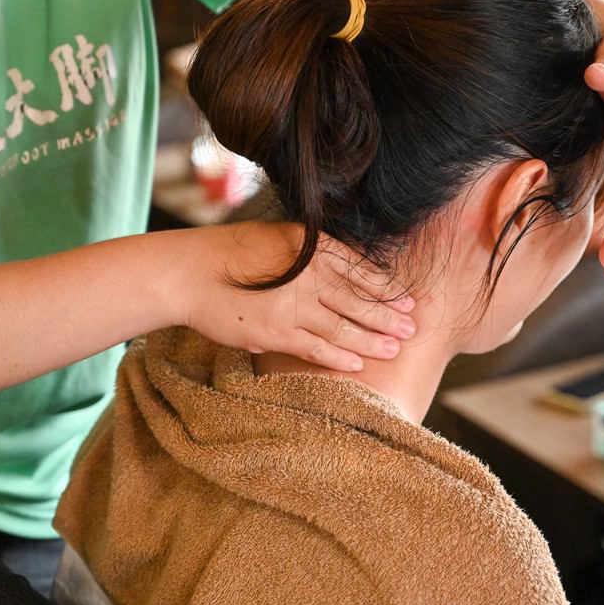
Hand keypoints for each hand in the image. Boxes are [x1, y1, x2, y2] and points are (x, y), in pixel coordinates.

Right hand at [175, 222, 415, 371]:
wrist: (190, 272)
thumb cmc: (232, 253)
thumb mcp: (278, 240)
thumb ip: (310, 253)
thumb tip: (341, 266)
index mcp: (312, 247)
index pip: (359, 270)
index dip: (386, 288)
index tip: (406, 300)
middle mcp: (309, 274)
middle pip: (359, 300)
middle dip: (388, 316)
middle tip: (412, 328)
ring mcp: (294, 305)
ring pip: (344, 327)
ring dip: (373, 340)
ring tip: (395, 349)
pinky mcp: (278, 332)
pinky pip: (317, 348)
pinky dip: (339, 358)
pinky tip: (358, 364)